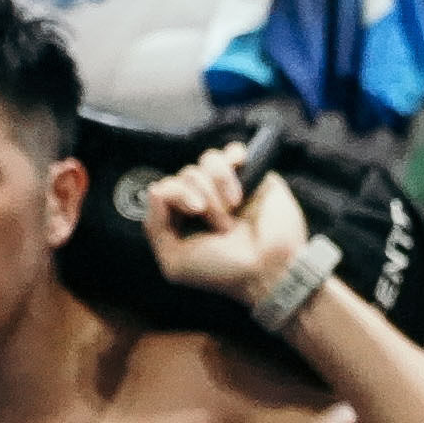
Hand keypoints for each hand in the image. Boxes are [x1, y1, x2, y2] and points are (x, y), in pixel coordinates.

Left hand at [144, 141, 309, 305]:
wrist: (269, 268)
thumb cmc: (224, 271)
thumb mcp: (175, 261)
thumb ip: (155, 227)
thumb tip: (155, 189)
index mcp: (183, 217)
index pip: (166, 187)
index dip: (177, 193)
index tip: (196, 211)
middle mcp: (204, 198)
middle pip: (188, 173)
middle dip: (204, 195)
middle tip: (222, 223)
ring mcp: (228, 186)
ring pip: (209, 160)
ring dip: (220, 184)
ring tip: (236, 208)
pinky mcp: (253, 176)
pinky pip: (234, 150)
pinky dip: (235, 159)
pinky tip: (243, 183)